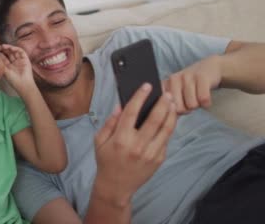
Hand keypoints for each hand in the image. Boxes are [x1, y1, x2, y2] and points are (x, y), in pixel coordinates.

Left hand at [1, 44, 34, 92]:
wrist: (23, 84)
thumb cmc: (13, 80)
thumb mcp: (5, 71)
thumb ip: (1, 63)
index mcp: (9, 66)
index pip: (4, 57)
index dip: (0, 53)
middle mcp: (15, 62)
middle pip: (9, 53)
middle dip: (4, 49)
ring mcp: (20, 60)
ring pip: (15, 51)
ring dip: (9, 48)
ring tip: (3, 46)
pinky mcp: (25, 59)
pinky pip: (21, 52)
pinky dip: (16, 49)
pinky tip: (11, 48)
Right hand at [92, 83, 176, 207]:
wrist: (116, 186)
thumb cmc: (106, 161)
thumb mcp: (99, 141)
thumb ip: (110, 122)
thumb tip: (120, 106)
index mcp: (121, 139)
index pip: (132, 112)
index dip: (140, 97)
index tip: (146, 86)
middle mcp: (137, 145)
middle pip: (155, 119)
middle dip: (162, 103)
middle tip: (166, 93)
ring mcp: (150, 153)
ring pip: (166, 129)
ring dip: (171, 113)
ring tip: (172, 103)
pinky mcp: (159, 159)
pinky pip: (166, 139)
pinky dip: (168, 127)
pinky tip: (169, 118)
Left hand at [163, 56, 221, 113]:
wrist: (210, 68)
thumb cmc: (191, 86)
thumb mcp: (177, 93)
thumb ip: (170, 105)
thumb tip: (165, 120)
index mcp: (165, 84)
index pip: (164, 105)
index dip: (173, 112)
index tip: (178, 107)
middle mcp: (173, 79)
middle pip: (179, 108)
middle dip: (187, 110)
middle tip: (190, 102)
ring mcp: (187, 76)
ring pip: (192, 105)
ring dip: (198, 105)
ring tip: (197, 97)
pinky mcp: (201, 77)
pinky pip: (203, 99)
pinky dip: (207, 103)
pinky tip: (205, 97)